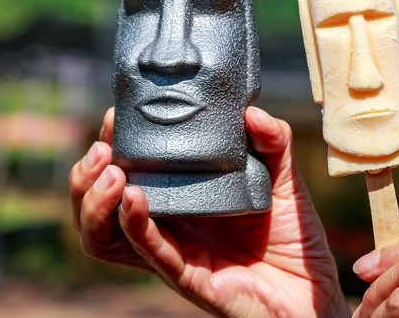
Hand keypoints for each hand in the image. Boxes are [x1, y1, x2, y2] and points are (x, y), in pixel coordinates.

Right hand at [70, 107, 349, 316]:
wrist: (312, 287)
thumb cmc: (292, 234)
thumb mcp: (283, 176)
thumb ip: (273, 140)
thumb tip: (252, 112)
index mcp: (181, 197)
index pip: (127, 173)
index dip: (113, 146)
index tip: (115, 118)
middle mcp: (168, 225)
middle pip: (99, 208)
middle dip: (86, 177)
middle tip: (102, 147)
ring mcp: (174, 252)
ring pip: (107, 237)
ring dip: (97, 204)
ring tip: (112, 173)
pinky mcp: (189, 276)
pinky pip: (151, 252)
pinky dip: (136, 225)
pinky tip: (133, 199)